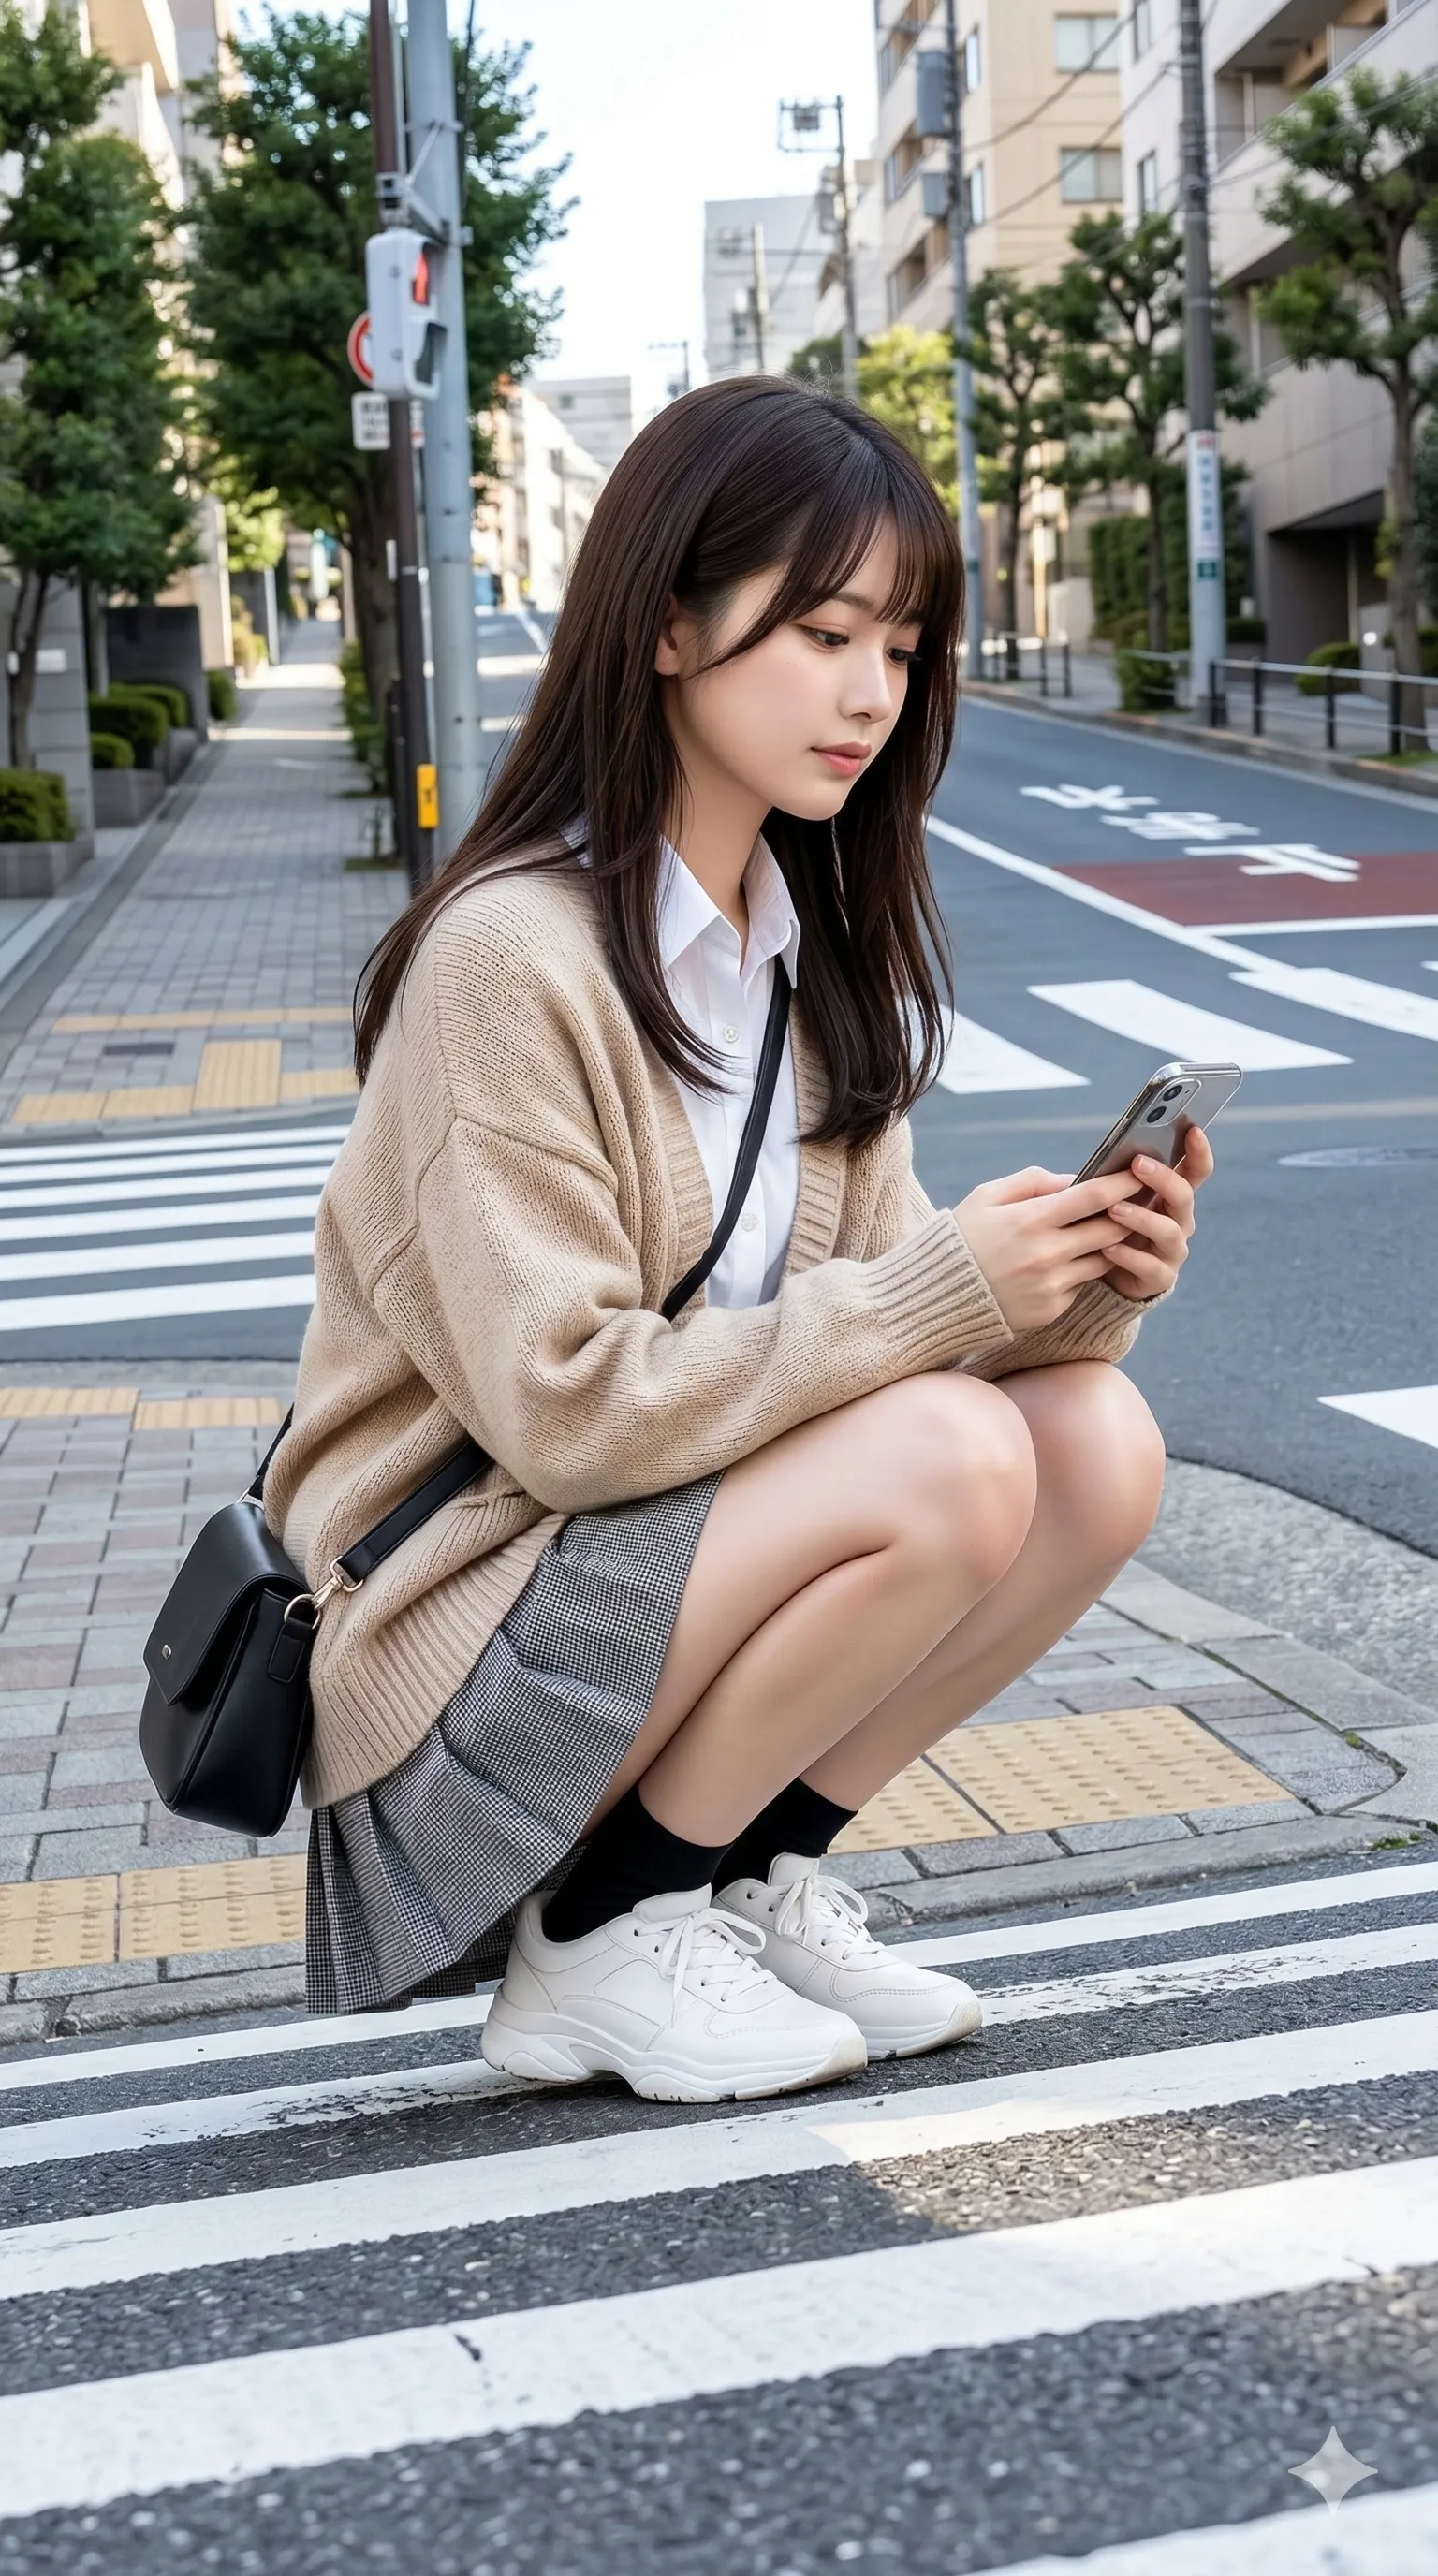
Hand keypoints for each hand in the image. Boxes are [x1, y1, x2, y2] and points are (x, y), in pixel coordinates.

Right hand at [954, 1164, 1144, 1334]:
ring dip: (1109, 1244)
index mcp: (1030, 1219)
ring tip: (1106, 1229)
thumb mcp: (987, 1196)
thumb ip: (1032, 1182)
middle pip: (1111, 1229)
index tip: (1138, 1173)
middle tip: (1137, 1202)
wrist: (936, 1297)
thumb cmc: (962, 1237)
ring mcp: (1051, 1285)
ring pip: (1103, 1259)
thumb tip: (1074, 1179)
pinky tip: (1069, 1260)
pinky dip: (1081, 1270)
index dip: (1123, 1183)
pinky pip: (1082, 1284)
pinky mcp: (1052, 1309)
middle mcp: (1046, 1254)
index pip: (1094, 1196)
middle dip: (1129, 1214)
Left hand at [1102, 1128, 1213, 1302]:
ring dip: (1142, 1218)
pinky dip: (1128, 1256)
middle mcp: (1179, 1221)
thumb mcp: (1115, 1198)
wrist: (1107, 1278)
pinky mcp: (1159, 1278)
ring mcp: (1172, 1251)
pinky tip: (1107, 1248)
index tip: (1193, 1130)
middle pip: (1183, 1196)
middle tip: (1137, 1164)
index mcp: (1172, 1198)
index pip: (1195, 1171)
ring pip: (1168, 1231)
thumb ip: (1117, 1178)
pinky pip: (1149, 1267)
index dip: (1199, 1151)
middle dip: (1163, 1178)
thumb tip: (1108, 1149)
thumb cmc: (1110, 1226)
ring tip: (1114, 1210)